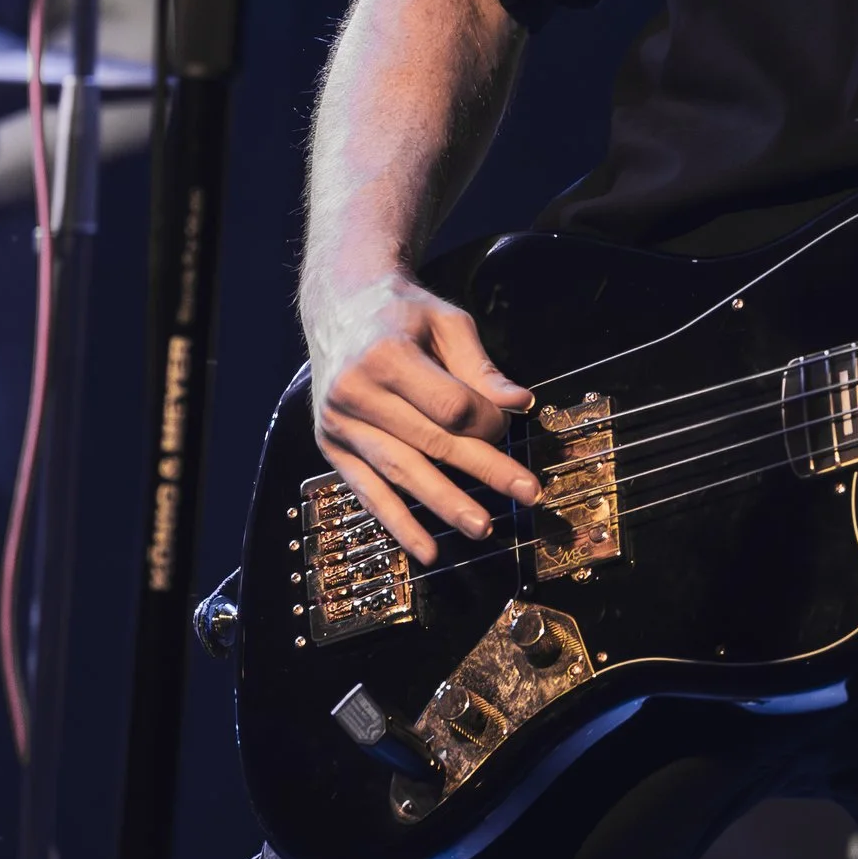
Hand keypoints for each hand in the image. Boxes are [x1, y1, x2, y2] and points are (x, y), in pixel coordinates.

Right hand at [307, 268, 538, 561]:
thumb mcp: (446, 322)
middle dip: (483, 470)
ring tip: (483, 528)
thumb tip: (520, 404)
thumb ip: (481, 367)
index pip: (448, 405)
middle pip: (431, 442)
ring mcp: (338, 423)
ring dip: (445, 504)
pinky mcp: (331, 447)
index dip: (486, 421)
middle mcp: (355, 391)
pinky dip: (399, 523)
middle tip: (527, 494)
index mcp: (385, 354)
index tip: (507, 424)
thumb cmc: (402, 314)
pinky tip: (427, 550)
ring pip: (401, 472)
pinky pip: (368, 492)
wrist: (339, 309)